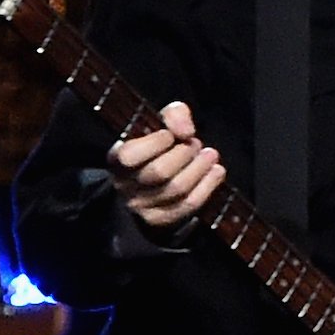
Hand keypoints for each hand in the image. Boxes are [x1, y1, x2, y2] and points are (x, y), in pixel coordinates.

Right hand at [109, 99, 224, 229]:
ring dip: (199, 169)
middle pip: (159, 172)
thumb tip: (186, 131)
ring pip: (176, 190)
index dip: (156, 143)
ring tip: (210, 155)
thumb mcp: (160, 121)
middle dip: (184, 154)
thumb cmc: (155, 144)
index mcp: (117, 159)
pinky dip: (207, 187)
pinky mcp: (159, 219)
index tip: (172, 135)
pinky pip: (187, 206)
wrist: (151, 177)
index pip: (130, 155)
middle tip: (196, 144)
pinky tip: (217, 171)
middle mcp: (125, 185)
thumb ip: (173, 115)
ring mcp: (141, 206)